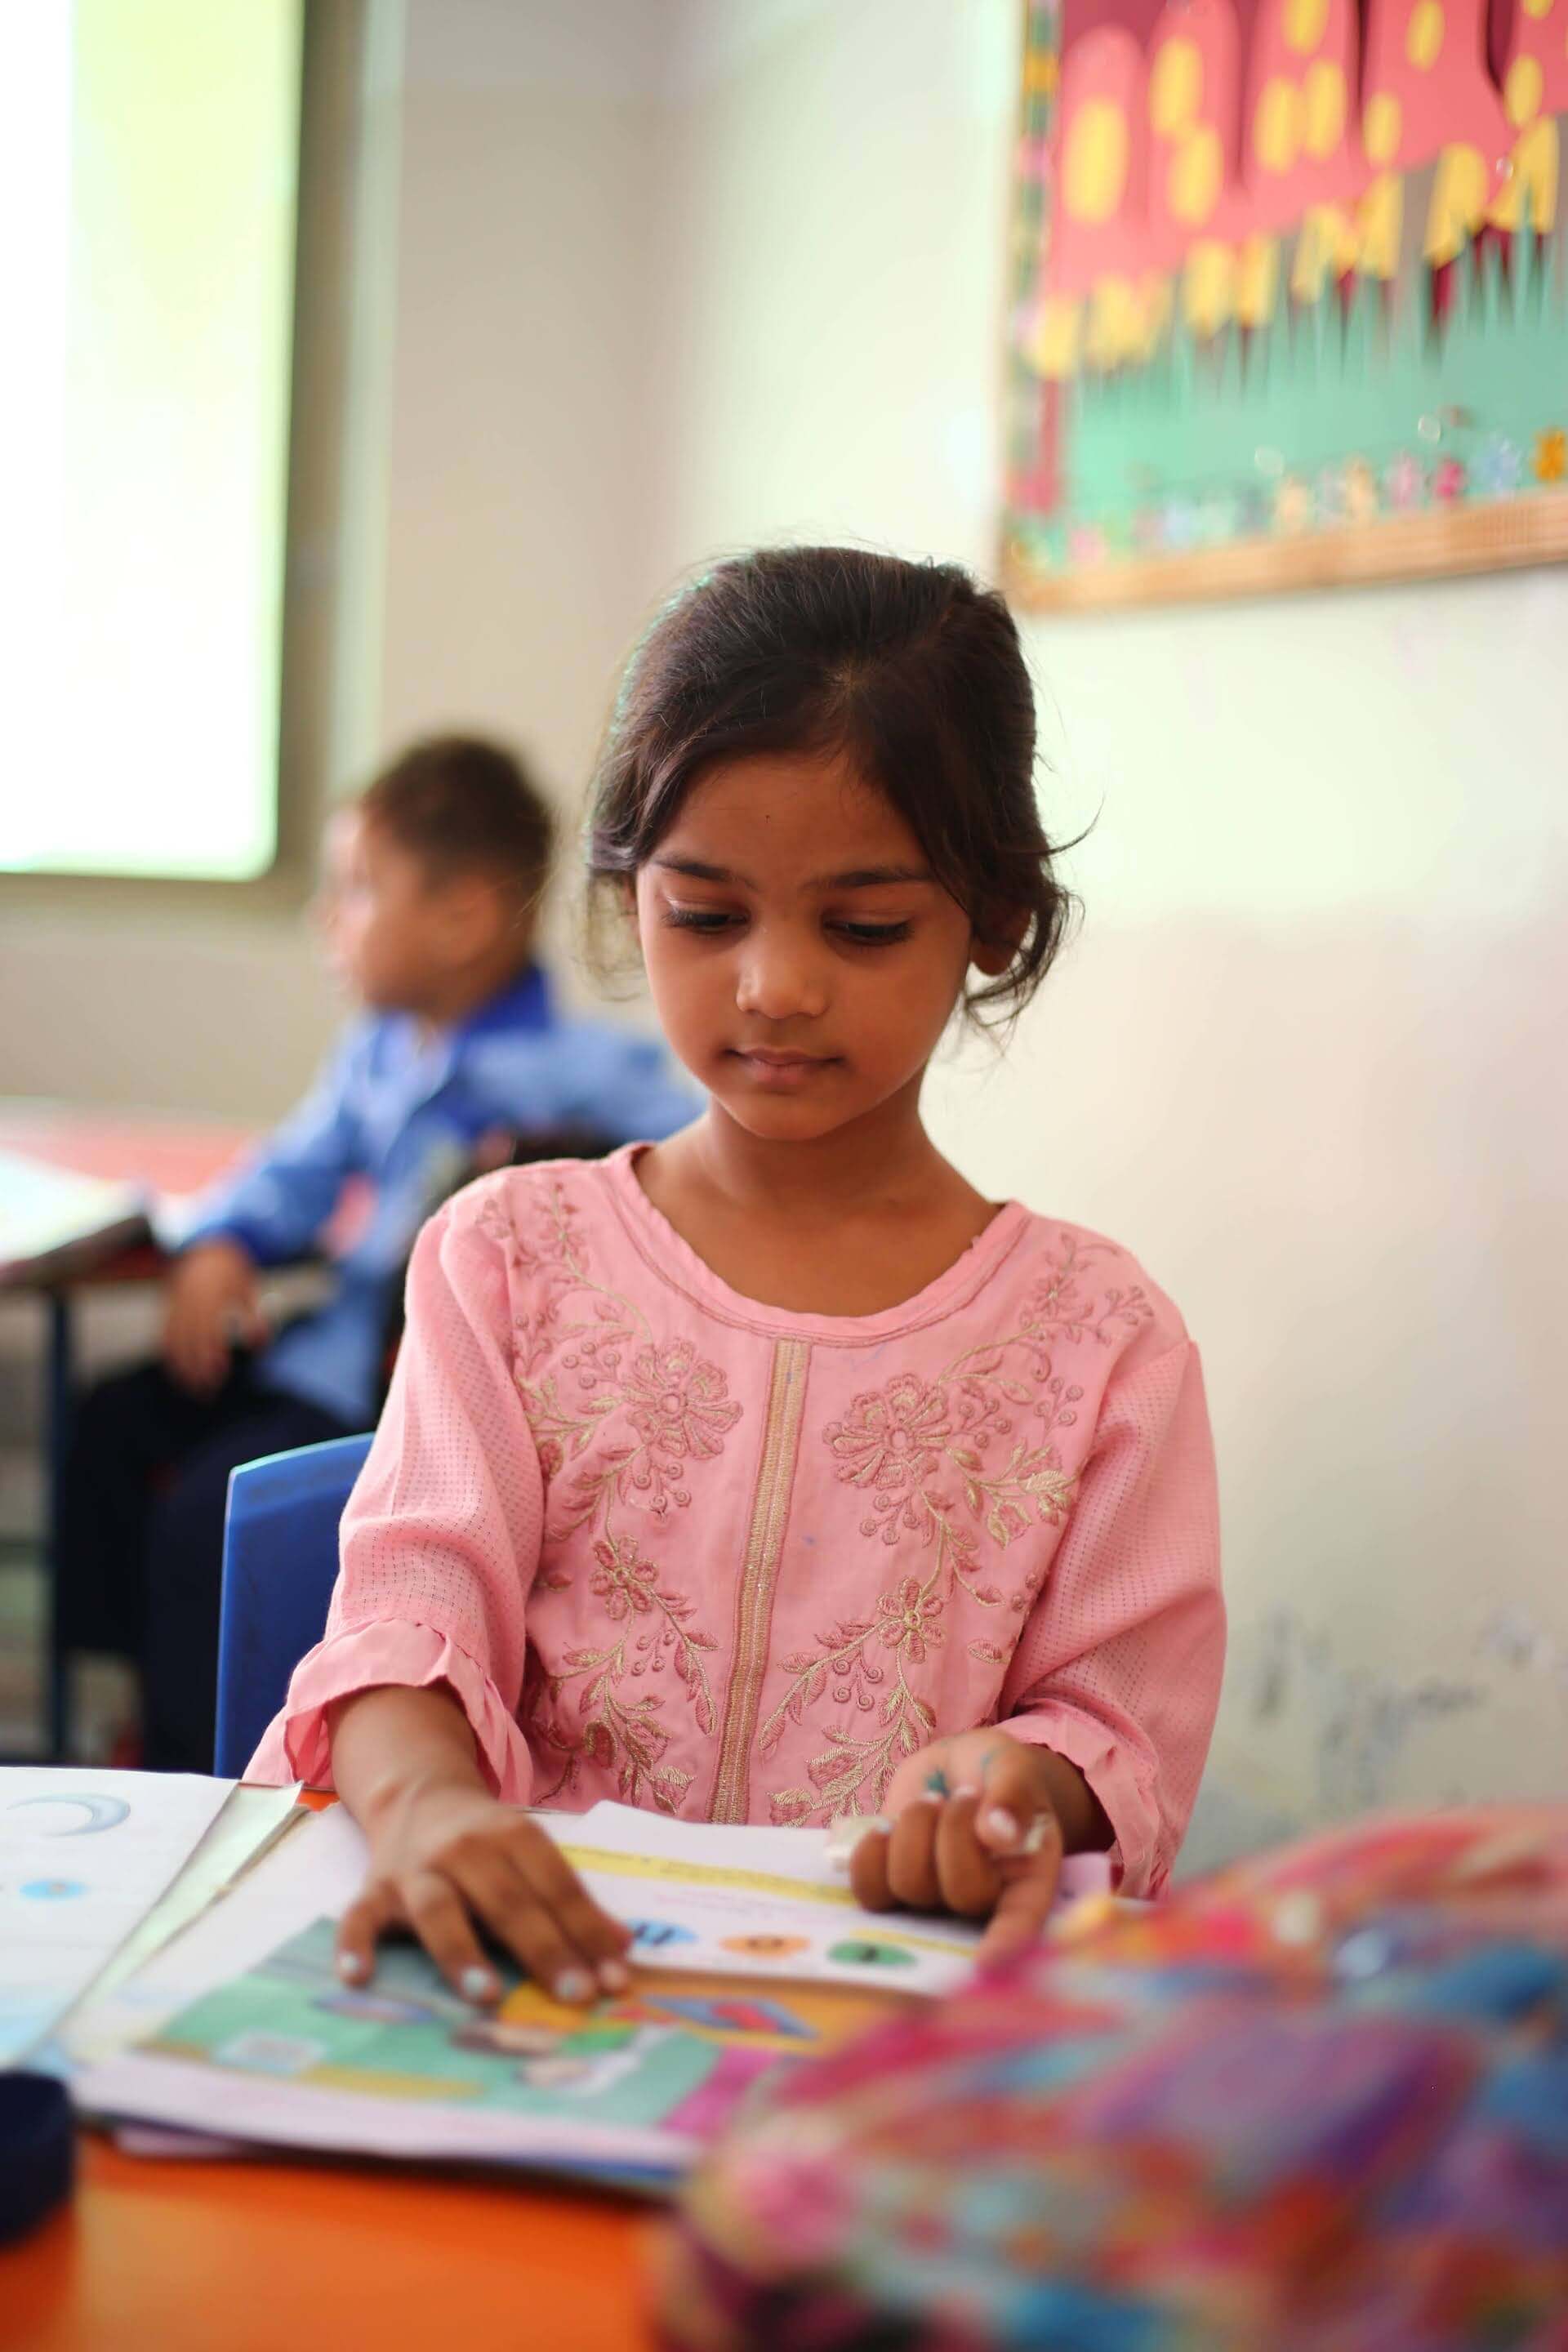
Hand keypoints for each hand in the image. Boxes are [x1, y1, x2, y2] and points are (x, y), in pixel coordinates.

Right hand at [162, 1238, 265, 1393]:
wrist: (204, 1246)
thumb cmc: (232, 1272)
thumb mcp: (248, 1290)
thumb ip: (255, 1318)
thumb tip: (261, 1345)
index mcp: (215, 1295)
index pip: (212, 1331)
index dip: (214, 1354)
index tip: (220, 1374)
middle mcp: (193, 1301)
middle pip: (192, 1340)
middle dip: (198, 1368)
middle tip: (208, 1392)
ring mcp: (178, 1304)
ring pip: (176, 1341)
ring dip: (183, 1367)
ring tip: (193, 1389)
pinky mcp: (169, 1308)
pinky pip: (165, 1335)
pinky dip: (170, 1356)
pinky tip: (178, 1373)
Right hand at [335, 1779, 633, 2007]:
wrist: (416, 1795)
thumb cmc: (486, 1843)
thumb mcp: (531, 1856)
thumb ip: (570, 1902)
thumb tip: (623, 1951)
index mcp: (512, 1836)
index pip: (555, 1887)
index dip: (586, 1931)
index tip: (615, 1978)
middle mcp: (464, 1848)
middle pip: (507, 1901)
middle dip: (544, 1949)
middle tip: (576, 1994)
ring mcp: (415, 1869)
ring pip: (439, 1909)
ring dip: (463, 1952)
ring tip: (487, 1996)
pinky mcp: (373, 1889)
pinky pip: (359, 1918)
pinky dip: (355, 1945)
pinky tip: (359, 1978)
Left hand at [850, 1730, 1066, 1964]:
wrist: (954, 1764)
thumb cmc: (996, 1770)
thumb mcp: (1013, 1767)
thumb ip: (1013, 1795)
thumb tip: (998, 1835)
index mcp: (1027, 1878)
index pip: (1021, 1923)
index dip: (1005, 1944)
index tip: (988, 1962)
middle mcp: (982, 1901)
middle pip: (961, 1893)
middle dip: (955, 1831)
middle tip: (966, 1794)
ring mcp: (934, 1899)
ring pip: (911, 1884)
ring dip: (916, 1827)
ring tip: (934, 1801)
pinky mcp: (891, 1887)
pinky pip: (868, 1887)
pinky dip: (870, 1852)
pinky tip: (886, 1827)